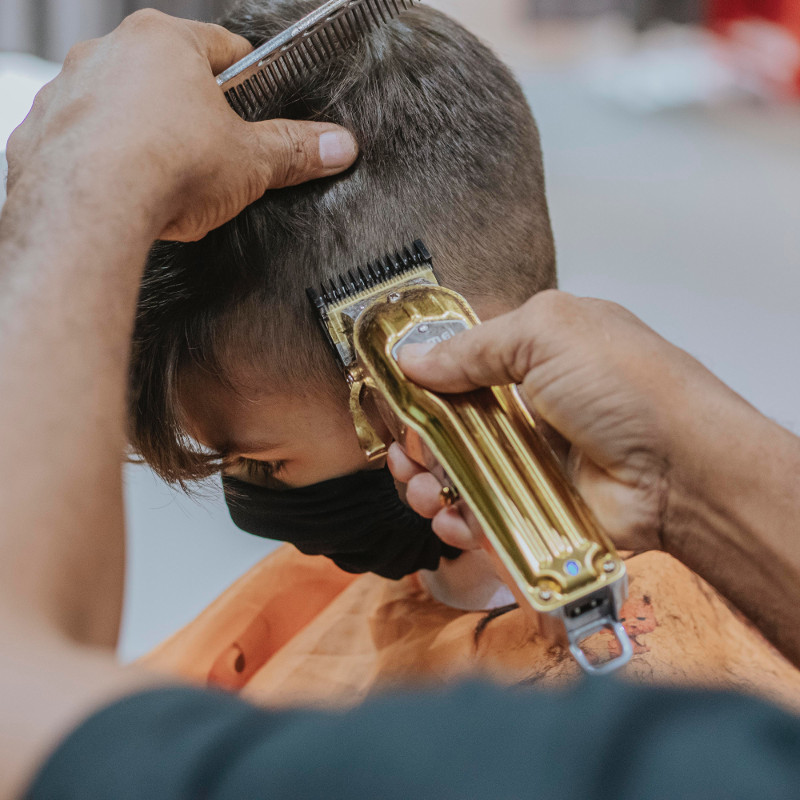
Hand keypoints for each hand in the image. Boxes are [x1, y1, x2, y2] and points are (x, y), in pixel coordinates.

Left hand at [5, 10, 357, 241]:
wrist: (88, 209)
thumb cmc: (162, 168)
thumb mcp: (250, 161)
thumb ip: (294, 149)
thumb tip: (336, 146)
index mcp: (164, 42)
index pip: (222, 49)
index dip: (247, 80)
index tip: (255, 106)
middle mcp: (108, 53)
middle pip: (166, 77)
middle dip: (191, 114)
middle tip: (213, 154)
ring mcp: (68, 90)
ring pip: (120, 108)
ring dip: (143, 134)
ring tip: (165, 178)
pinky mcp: (42, 134)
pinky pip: (82, 142)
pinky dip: (103, 161)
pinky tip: (124, 191)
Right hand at [389, 290, 745, 554]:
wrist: (684, 471)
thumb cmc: (628, 387)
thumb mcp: (548, 333)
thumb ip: (475, 346)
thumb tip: (412, 359)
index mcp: (531, 355)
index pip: (457, 366)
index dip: (421, 383)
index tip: (392, 400)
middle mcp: (526, 407)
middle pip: (447, 426)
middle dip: (417, 442)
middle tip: (407, 454)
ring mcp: (529, 460)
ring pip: (456, 475)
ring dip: (428, 484)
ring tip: (425, 490)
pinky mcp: (534, 507)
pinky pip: (480, 516)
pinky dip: (458, 522)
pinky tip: (452, 519)